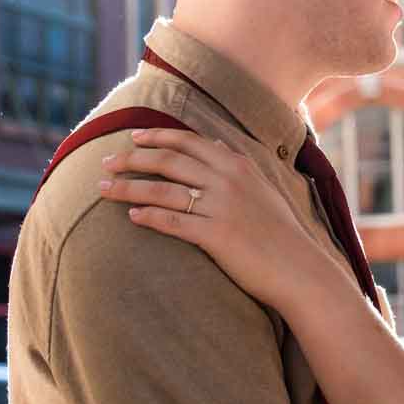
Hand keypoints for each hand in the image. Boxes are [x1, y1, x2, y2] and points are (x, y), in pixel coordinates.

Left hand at [95, 129, 355, 320]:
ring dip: (128, 187)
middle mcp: (227, 180)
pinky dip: (148, 217)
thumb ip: (236, 164)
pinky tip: (131, 216)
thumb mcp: (264, 187)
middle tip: (106, 162)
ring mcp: (221, 207)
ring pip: (162, 190)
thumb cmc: (280, 231)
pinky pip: (172, 221)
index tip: (132, 137)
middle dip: (131, 159)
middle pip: (168, 161)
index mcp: (237, 165)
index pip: (188, 141)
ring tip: (103, 188)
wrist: (299, 267)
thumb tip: (213, 143)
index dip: (156, 136)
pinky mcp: (215, 235)